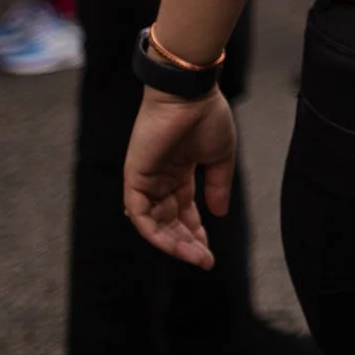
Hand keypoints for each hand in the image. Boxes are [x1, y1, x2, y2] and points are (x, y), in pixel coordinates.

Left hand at [124, 88, 236, 269]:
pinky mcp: (134, 177)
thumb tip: (220, 214)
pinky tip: (174, 244)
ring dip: (173, 243)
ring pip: (155, 223)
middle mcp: (160, 179)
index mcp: (179, 172)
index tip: (210, 252)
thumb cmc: (207, 117)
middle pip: (170, 221)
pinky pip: (140, 214)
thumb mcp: (220, 157)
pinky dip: (154, 232)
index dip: (197, 232)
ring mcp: (145, 179)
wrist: (190, 94)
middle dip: (187, 243)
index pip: (185, 211)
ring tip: (195, 256)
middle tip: (204, 260)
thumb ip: (218, 186)